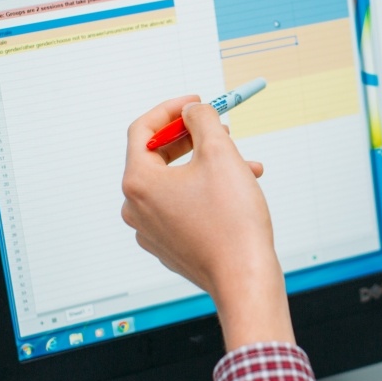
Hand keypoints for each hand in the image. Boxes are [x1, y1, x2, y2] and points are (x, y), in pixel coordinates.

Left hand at [121, 96, 294, 350]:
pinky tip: (237, 190)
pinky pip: (182, 206)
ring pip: (176, 183)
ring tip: (244, 164)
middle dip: (193, 138)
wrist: (245, 277)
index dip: (171, 110)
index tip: (195, 103)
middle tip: (219, 127)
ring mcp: (151, 230)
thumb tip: (193, 111)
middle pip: (158, 156)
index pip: (143, 130)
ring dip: (207, 166)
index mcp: (139, 182)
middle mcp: (137, 208)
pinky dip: (206, 192)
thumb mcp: (220, 153)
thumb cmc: (232, 222)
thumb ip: (202, 120)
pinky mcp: (169, 246)